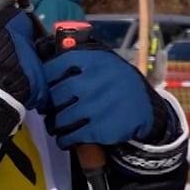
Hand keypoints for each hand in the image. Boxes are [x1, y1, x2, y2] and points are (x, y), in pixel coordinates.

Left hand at [38, 42, 171, 147]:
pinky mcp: (103, 128)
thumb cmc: (116, 83)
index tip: (43, 87)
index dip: (45, 79)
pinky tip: (66, 137)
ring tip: (55, 124)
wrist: (147, 110)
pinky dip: (65, 139)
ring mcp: (100, 106)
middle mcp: (97, 81)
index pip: (55, 66)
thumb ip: (78, 56)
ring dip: (53, 124)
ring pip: (61, 118)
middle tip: (47, 109)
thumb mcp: (103, 63)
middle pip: (56, 95)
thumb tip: (42, 49)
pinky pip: (72, 135)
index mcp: (95, 61)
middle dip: (48, 105)